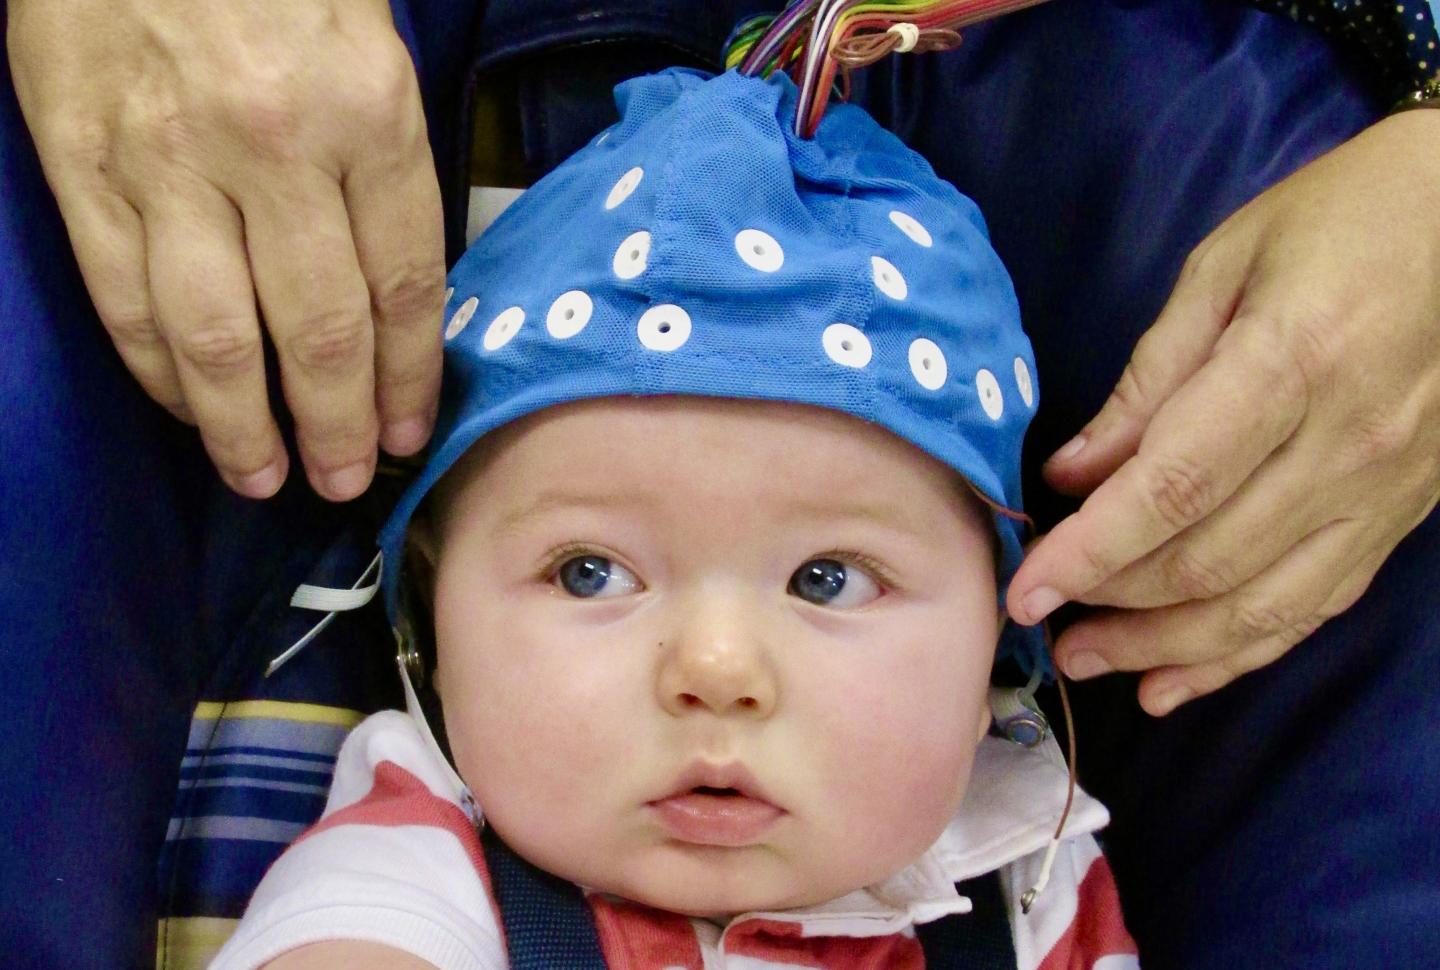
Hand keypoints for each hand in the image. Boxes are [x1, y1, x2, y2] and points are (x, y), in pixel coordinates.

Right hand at [7, 0, 444, 499]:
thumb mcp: (370, 51)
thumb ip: (386, 167)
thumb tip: (396, 296)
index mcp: (367, 114)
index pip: (404, 285)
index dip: (409, 378)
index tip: (409, 433)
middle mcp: (275, 149)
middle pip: (320, 331)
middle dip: (339, 426)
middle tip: (345, 480)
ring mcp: (169, 164)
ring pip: (218, 341)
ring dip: (244, 430)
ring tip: (266, 478)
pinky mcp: (82, 169)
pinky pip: (125, 304)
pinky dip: (160, 375)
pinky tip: (189, 410)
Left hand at [1006, 109, 1439, 714]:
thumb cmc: (1343, 218)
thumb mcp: (1224, 269)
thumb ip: (1149, 382)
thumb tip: (1075, 473)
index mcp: (1290, 366)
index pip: (1171, 490)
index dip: (1090, 552)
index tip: (1024, 590)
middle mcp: (1344, 446)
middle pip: (1209, 559)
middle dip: (1112, 604)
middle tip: (1041, 621)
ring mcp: (1383, 492)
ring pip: (1262, 604)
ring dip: (1165, 648)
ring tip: (1089, 662)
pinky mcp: (1402, 516)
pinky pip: (1315, 606)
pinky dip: (1241, 654)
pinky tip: (1176, 681)